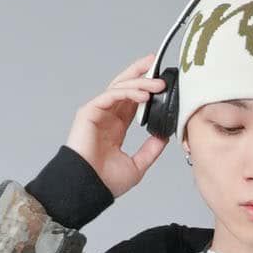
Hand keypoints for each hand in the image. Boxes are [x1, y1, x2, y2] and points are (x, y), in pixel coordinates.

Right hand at [64, 52, 170, 198]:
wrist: (89, 189)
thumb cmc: (105, 182)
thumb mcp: (137, 166)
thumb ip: (150, 150)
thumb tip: (163, 137)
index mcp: (116, 128)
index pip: (132, 101)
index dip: (145, 89)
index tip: (161, 82)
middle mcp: (106, 117)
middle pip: (124, 87)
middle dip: (140, 73)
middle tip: (156, 63)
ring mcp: (97, 112)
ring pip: (120, 88)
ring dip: (140, 83)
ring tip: (157, 84)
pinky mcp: (89, 111)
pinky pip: (111, 95)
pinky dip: (128, 92)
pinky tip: (144, 95)